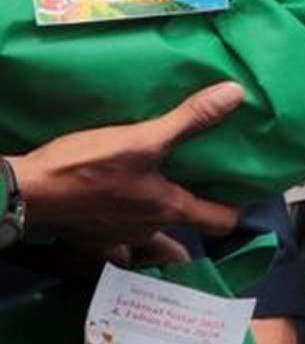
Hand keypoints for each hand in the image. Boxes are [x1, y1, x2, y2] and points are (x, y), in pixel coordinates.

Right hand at [11, 83, 244, 255]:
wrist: (26, 192)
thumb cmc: (85, 169)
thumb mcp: (143, 139)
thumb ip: (189, 119)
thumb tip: (234, 94)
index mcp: (169, 210)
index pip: (218, 221)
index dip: (233, 212)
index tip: (239, 202)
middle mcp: (146, 231)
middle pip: (181, 238)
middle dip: (190, 225)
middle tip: (193, 203)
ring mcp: (114, 240)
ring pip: (144, 245)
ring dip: (153, 235)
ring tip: (154, 211)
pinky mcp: (85, 240)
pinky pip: (108, 249)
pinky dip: (115, 241)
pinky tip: (111, 220)